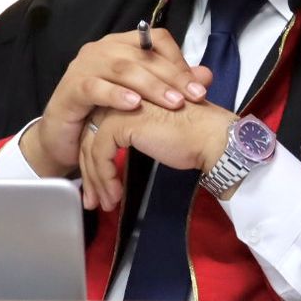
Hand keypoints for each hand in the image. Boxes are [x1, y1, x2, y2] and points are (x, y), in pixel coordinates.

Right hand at [21, 27, 210, 176]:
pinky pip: (95, 87)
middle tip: (195, 96)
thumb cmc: (104, 115)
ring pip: (122, 69)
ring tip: (173, 102)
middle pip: (142, 55)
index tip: (198, 86)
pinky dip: (116, 95)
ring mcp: (84, 66)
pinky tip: (135, 105)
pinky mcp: (70, 88)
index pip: (155, 40)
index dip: (178, 60)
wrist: (64, 138)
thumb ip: (172, 85)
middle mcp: (102, 50)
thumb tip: (207, 75)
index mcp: (121, 46)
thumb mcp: (141, 99)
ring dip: (151, 86)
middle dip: (172, 76)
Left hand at [78, 100, 234, 211]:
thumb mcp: (155, 134)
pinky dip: (105, 178)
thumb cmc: (193, 136)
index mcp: (125, 95)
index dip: (96, 160)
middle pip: (89, 138)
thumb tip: (113, 164)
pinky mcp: (119, 123)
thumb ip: (134, 138)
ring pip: (91, 149)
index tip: (99, 188)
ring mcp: (117, 108)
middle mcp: (117, 97)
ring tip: (106, 204)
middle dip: (91, 174)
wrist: (211, 136)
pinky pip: (100, 155)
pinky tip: (114, 195)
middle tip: (93, 201)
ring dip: (97, 181)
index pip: (98, 129)